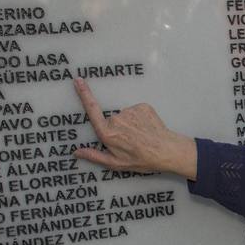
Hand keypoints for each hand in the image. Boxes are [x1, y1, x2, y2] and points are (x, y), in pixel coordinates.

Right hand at [71, 77, 197, 178]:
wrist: (168, 151)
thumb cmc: (142, 160)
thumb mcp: (116, 163)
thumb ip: (94, 156)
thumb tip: (77, 152)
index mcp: (108, 133)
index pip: (92, 110)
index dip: (84, 94)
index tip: (78, 81)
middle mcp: (117, 119)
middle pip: (111, 120)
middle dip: (117, 129)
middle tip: (130, 142)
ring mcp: (131, 111)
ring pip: (125, 116)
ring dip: (130, 124)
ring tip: (140, 137)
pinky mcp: (143, 106)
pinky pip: (136, 111)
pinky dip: (140, 119)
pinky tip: (146, 129)